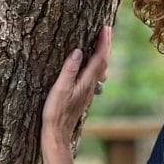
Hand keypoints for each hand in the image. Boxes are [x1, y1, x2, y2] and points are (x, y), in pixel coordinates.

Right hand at [41, 25, 110, 149]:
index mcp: (85, 82)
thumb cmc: (56, 113)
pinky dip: (96, 65)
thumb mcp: (59, 89)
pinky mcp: (82, 96)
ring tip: (102, 44)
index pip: (99, 58)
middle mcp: (90, 86)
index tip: (107, 28)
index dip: (103, 43)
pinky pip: (94, 76)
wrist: (57, 135)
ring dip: (102, 55)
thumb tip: (78, 51)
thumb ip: (69, 70)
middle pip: (103, 63)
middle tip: (107, 30)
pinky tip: (91, 65)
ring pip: (100, 70)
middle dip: (106, 46)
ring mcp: (87, 92)